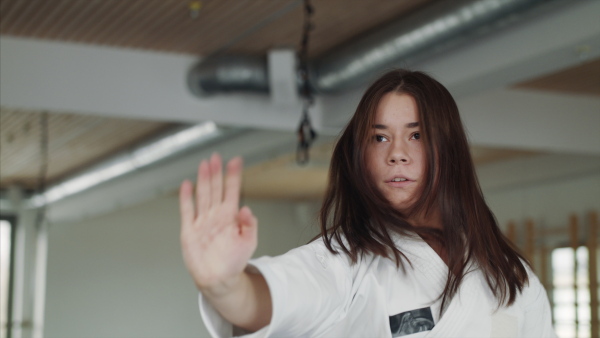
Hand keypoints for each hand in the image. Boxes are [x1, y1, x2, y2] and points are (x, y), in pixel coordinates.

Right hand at [179, 153, 257, 293]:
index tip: (236, 161)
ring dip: (203, 180)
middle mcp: (216, 216)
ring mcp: (202, 221)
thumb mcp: (249, 242)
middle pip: (215, 189)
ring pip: (202, 195)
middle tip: (216, 157)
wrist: (218, 279)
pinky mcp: (189, 231)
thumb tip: (247, 209)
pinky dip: (186, 198)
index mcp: (231, 217)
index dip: (233, 176)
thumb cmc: (234, 261)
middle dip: (216, 173)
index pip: (232, 191)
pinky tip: (187, 185)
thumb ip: (250, 225)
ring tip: (204, 164)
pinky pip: (187, 211)